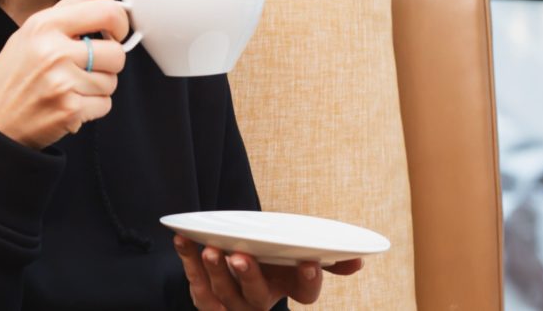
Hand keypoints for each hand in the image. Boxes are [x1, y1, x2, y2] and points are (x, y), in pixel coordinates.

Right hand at [0, 0, 128, 148]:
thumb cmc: (15, 74)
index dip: (120, 24)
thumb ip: (73, 6)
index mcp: (45, 26)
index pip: (107, 12)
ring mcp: (63, 82)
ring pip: (112, 81)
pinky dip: (92, 107)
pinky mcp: (70, 109)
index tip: (115, 33)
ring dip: (98, 87)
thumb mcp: (33, 30)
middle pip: (117, 53)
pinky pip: (105, 104)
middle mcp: (54, 52)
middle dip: (108, 63)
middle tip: (86, 67)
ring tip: (71, 87)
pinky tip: (69, 103)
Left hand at [174, 235, 362, 309]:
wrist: (237, 273)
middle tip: (240, 256)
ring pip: (221, 293)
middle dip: (248, 276)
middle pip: (256, 295)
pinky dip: (187, 261)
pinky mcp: (206, 296)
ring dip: (214, 271)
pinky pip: (195, 282)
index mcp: (287, 290)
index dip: (308, 282)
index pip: (304, 295)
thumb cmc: (274, 263)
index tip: (310, 261)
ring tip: (211, 250)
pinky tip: (182, 240)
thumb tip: (359, 259)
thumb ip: (327, 259)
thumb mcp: (299, 262)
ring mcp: (230, 302)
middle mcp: (258, 302)